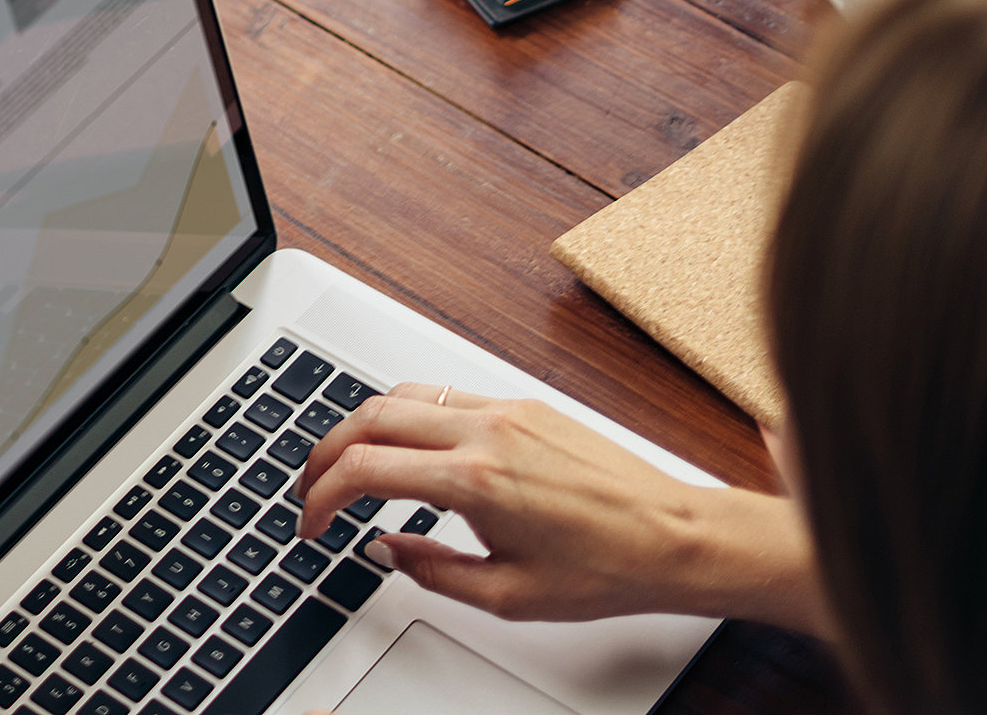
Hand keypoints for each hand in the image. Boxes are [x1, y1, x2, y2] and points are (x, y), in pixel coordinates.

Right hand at [294, 384, 826, 629]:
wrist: (680, 537)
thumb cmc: (610, 568)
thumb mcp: (508, 596)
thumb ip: (430, 570)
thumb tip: (385, 548)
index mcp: (474, 481)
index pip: (363, 470)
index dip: (321, 498)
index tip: (312, 523)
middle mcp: (485, 432)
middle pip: (368, 418)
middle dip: (325, 454)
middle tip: (311, 490)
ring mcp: (505, 410)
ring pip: (401, 395)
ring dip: (360, 426)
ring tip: (348, 464)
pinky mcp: (524, 405)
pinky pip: (442, 394)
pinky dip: (405, 414)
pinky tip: (405, 445)